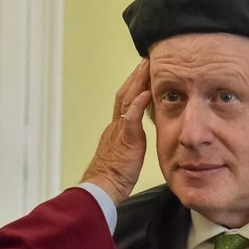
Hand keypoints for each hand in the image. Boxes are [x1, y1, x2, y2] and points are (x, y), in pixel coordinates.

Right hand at [82, 59, 151, 204]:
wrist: (101, 188)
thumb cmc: (112, 178)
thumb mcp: (122, 155)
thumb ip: (127, 142)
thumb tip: (134, 139)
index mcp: (115, 130)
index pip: (124, 102)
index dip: (132, 86)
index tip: (141, 73)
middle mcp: (115, 126)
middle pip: (124, 94)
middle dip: (135, 77)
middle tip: (145, 60)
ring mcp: (119, 131)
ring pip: (127, 100)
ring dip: (137, 82)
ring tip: (147, 66)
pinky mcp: (126, 140)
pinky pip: (132, 118)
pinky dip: (139, 103)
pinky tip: (146, 92)